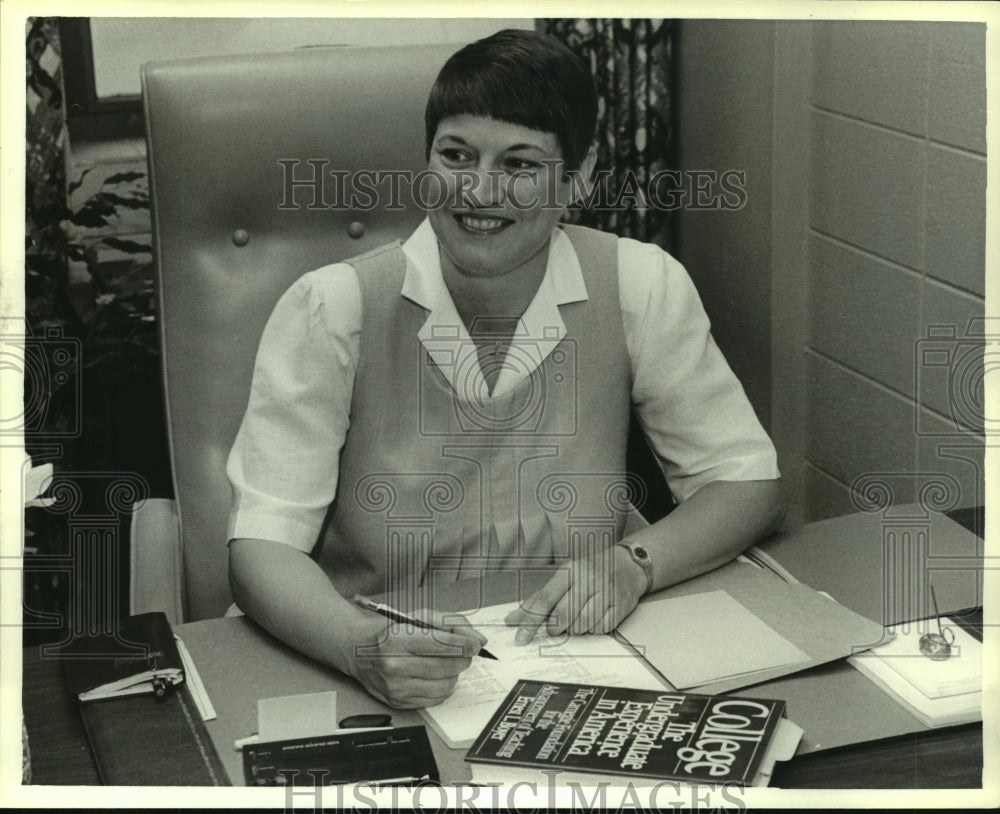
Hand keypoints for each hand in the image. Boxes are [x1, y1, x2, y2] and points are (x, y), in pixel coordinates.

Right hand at [346, 609, 486, 708]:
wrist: (357, 651)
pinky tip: (434, 675)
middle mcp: (394, 665)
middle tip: (462, 651)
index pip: (442, 644)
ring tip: (445, 663)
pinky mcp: (399, 702)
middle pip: (448, 666)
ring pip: (446, 685)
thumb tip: (476, 639)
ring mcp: (396, 687)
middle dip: (463, 658)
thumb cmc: (390, 632)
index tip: (474, 643)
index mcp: (397, 638)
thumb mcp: (418, 617)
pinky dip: (442, 687)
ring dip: (453, 673)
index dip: (465, 644)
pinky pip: (436, 699)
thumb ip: (450, 624)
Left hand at [504, 545, 647, 643]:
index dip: (530, 621)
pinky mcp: (621, 605)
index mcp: (570, 570)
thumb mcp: (564, 577)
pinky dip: (594, 629)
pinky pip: (601, 629)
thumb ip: (538, 599)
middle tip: (555, 628)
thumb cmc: (590, 572)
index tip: (520, 638)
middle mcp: (588, 579)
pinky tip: (595, 618)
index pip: (545, 599)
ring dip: (576, 629)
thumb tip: (513, 619)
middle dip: (555, 628)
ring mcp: (606, 592)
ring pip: (582, 624)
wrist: (627, 565)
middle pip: (563, 614)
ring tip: (579, 619)